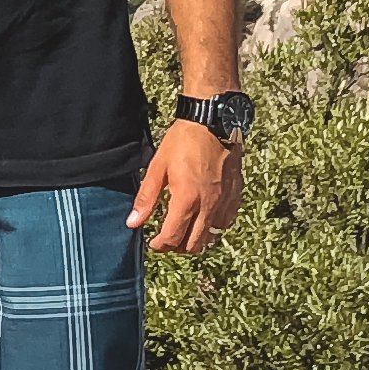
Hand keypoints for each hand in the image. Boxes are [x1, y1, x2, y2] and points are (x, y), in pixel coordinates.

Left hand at [129, 115, 242, 256]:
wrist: (214, 122)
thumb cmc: (183, 141)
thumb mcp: (158, 167)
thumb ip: (146, 198)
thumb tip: (133, 223)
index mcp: (186, 200)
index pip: (173, 239)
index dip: (160, 246)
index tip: (153, 242)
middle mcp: (208, 206)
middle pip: (193, 245)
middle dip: (177, 247)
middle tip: (167, 239)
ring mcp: (224, 203)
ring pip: (211, 238)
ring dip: (196, 240)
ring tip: (184, 230)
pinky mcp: (235, 196)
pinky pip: (225, 223)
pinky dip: (213, 228)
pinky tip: (204, 218)